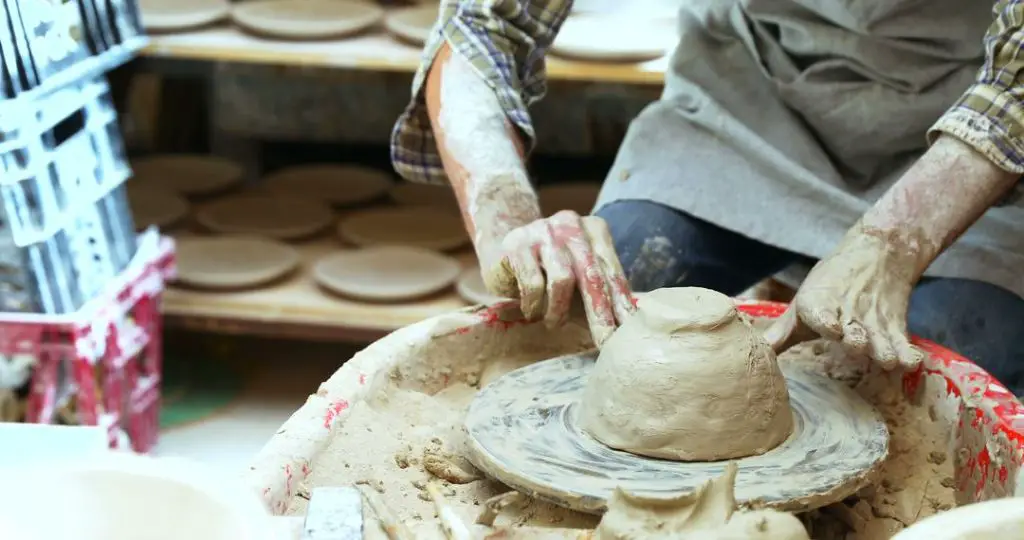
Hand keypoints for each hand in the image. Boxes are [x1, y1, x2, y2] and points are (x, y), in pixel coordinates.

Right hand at [480, 210, 635, 346]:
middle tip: (605, 342)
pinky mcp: (517, 243)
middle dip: (600, 313)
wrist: (502, 246)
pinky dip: (534, 305)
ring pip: (563, 280)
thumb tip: (630, 326)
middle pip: (593, 275)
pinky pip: (532, 283)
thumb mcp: (578, 275)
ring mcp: (544, 230)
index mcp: (595, 229)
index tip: (630, 333)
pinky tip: (532, 311)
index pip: (612, 272)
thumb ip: (601, 291)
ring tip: (554, 323)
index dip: (621, 303)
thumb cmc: (549, 269)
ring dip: (559, 310)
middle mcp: (572, 224)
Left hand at [765, 224, 924, 369]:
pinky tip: (910, 363)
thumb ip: (782, 333)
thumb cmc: (830, 285)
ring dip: (883, 350)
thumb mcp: (803, 304)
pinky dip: (907, 353)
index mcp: (818, 305)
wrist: (878, 253)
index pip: (820, 314)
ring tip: (887, 359)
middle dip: (856, 339)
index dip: (826, 322)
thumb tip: (757, 355)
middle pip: (854, 331)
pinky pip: (903, 342)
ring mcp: (874, 323)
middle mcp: (847, 314)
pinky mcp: (895, 327)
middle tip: (857, 344)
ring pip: (880, 339)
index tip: (833, 328)